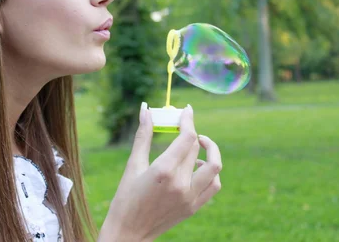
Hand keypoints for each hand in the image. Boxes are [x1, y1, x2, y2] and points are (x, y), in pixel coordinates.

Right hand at [98, 104, 221, 241]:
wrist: (129, 233)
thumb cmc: (125, 197)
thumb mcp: (133, 165)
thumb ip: (143, 135)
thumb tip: (146, 109)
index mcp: (164, 171)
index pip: (187, 138)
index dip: (188, 120)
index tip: (186, 110)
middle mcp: (181, 184)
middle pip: (196, 148)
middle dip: (191, 132)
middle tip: (182, 126)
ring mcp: (190, 198)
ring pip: (213, 166)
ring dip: (210, 151)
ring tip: (198, 144)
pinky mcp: (194, 208)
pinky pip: (213, 185)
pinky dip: (210, 172)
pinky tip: (196, 166)